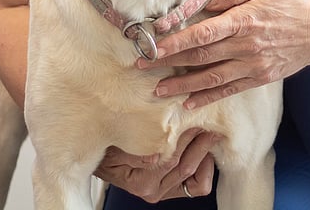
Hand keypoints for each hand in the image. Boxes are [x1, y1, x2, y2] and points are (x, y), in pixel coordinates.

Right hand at [94, 127, 218, 200]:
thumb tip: (155, 156)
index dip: (186, 137)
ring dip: (205, 154)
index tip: (196, 116)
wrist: (100, 156)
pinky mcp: (171, 189)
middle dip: (201, 142)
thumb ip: (135, 150)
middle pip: (186, 167)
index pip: (171, 158)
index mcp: (141, 181)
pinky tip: (204, 149)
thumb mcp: (116, 144)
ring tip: (210, 132)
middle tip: (210, 120)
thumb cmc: (108, 145)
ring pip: (195, 178)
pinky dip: (204, 168)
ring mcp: (163, 192)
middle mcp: (153, 191)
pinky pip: (195, 186)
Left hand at [138, 0, 309, 108]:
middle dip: (168, 63)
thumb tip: (206, 0)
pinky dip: (207, 98)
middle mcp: (246, 46)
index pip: (202, 33)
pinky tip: (189, 103)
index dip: (176, 40)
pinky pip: (229, 90)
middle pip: (200, 57)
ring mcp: (253, 65)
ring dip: (181, 86)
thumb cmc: (294, 2)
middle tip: (141, 67)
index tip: (153, 44)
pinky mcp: (259, 78)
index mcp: (244, 20)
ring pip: (210, 78)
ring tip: (158, 92)